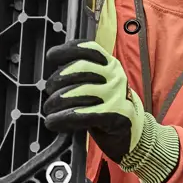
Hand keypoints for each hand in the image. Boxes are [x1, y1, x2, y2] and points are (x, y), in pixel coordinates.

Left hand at [41, 42, 180, 182]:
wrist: (133, 133)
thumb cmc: (108, 108)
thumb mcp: (99, 86)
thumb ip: (81, 76)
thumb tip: (54, 74)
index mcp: (110, 65)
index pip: (88, 49)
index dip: (67, 50)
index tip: (51, 56)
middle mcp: (115, 76)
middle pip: (79, 68)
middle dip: (57, 80)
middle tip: (49, 93)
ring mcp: (117, 95)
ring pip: (78, 91)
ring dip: (56, 102)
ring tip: (49, 111)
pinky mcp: (116, 115)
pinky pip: (83, 114)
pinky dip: (63, 118)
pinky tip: (54, 122)